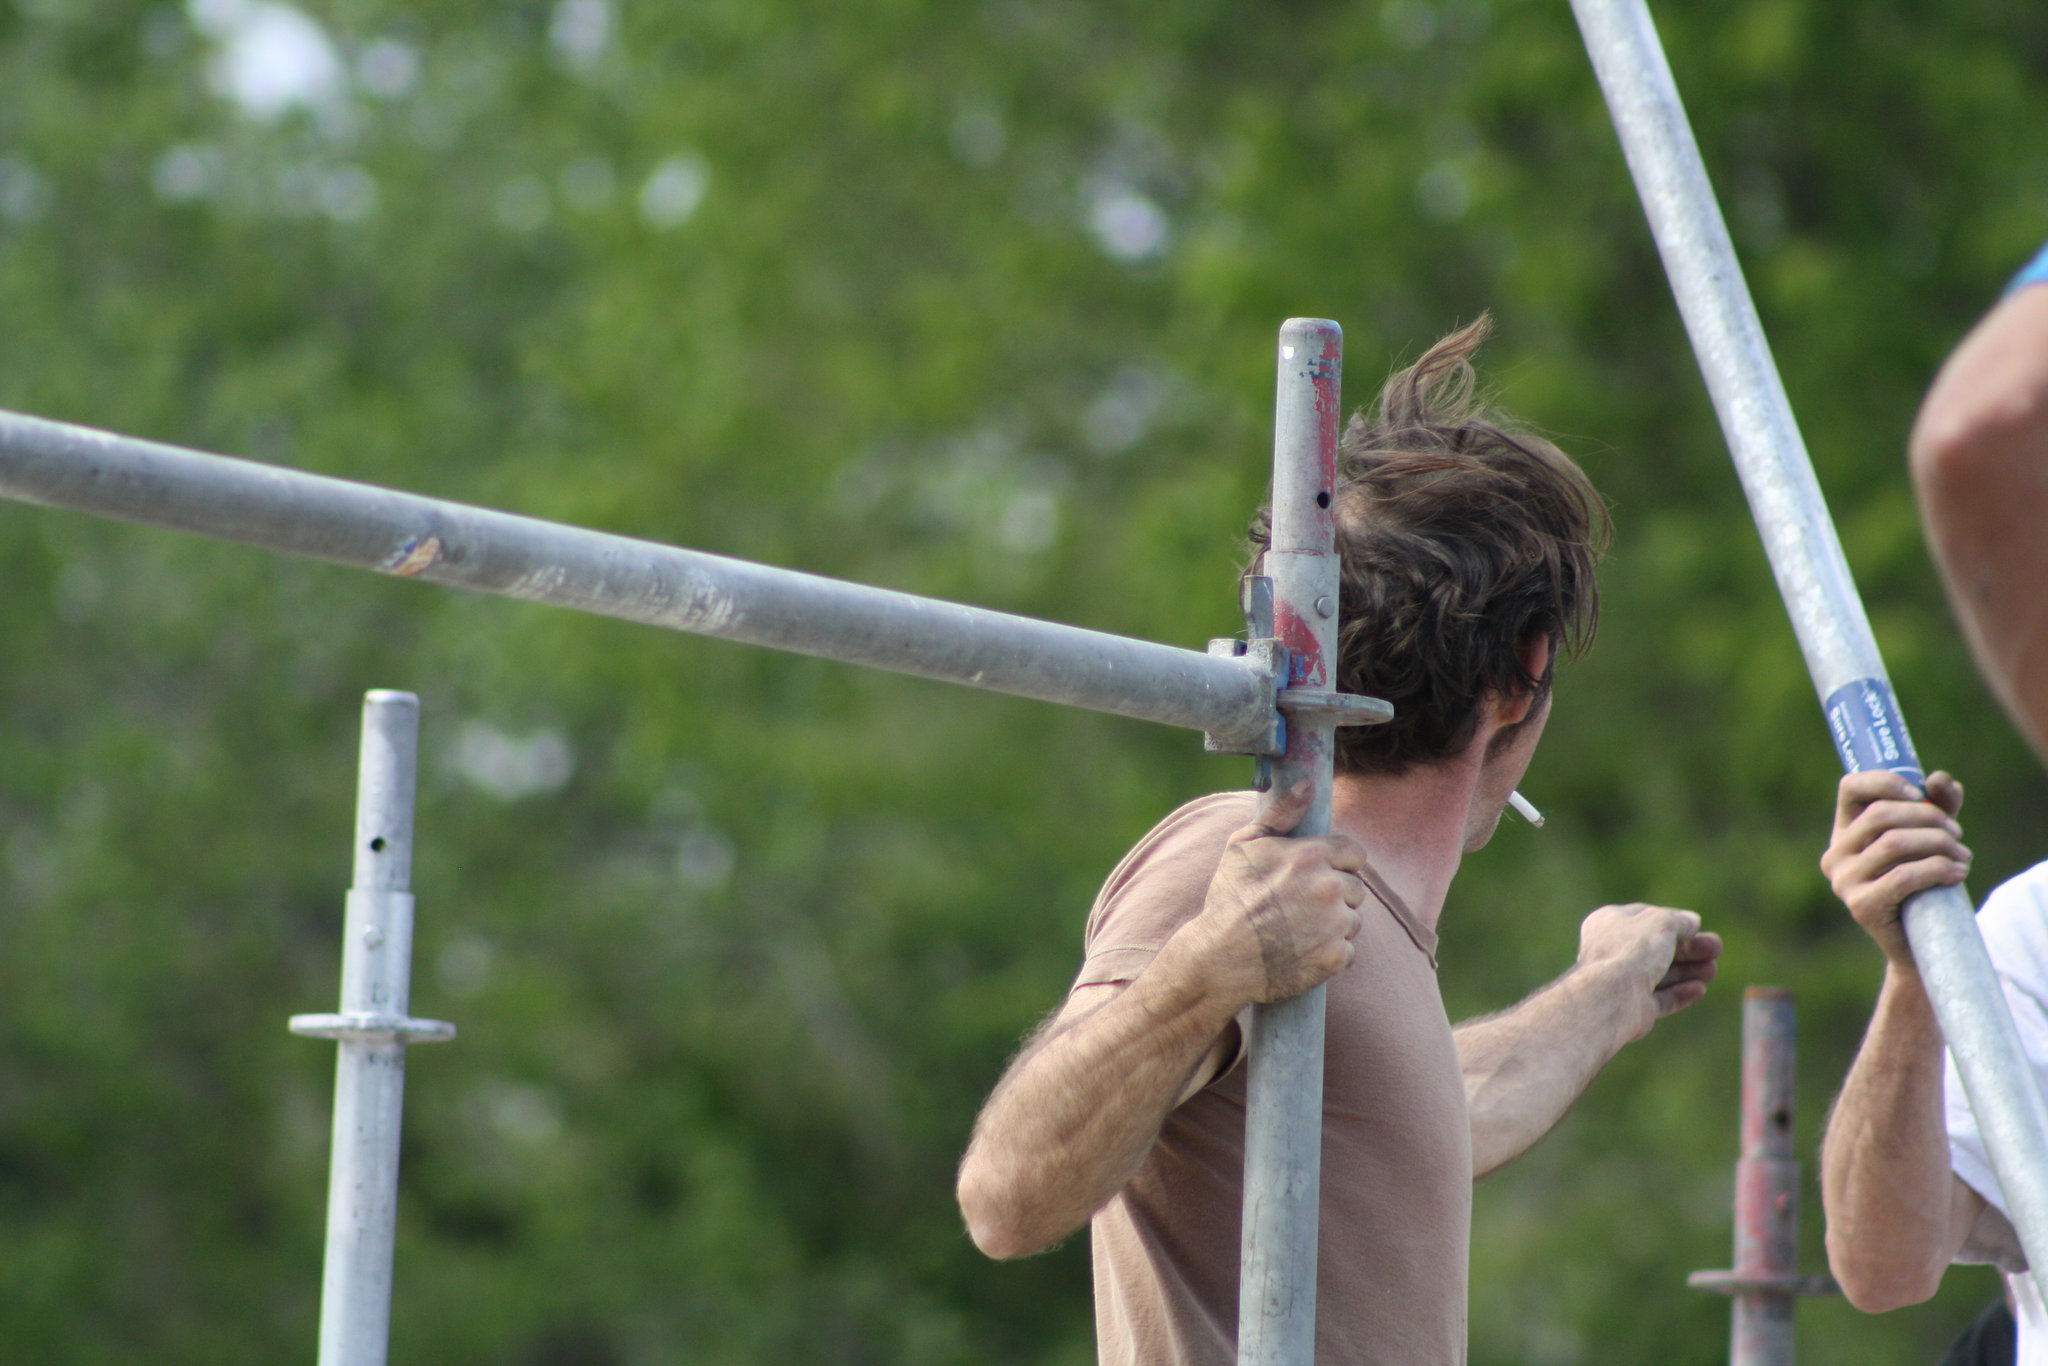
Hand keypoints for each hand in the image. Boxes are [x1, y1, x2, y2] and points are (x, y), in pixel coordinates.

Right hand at [1188, 779, 1367, 1003]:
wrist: (1219, 958)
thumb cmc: (1229, 898)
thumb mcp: (1244, 845)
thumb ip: (1281, 812)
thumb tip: (1308, 784)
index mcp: (1311, 855)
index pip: (1355, 853)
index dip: (1338, 863)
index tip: (1318, 875)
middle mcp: (1329, 887)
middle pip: (1355, 888)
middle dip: (1334, 895)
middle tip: (1301, 906)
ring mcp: (1335, 924)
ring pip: (1353, 919)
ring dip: (1334, 924)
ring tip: (1299, 929)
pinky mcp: (1335, 957)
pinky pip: (1347, 950)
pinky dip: (1330, 953)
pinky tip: (1303, 950)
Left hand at [1575, 903, 1721, 1040]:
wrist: (1613, 996)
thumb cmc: (1632, 952)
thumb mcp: (1661, 923)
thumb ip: (1678, 920)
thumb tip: (1691, 921)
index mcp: (1608, 923)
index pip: (1645, 918)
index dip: (1673, 921)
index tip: (1697, 925)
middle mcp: (1611, 951)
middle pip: (1657, 948)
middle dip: (1689, 949)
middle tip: (1717, 948)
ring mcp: (1621, 981)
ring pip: (1661, 974)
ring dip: (1689, 971)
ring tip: (1712, 970)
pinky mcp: (1633, 1008)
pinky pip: (1660, 999)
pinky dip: (1680, 993)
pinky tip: (1700, 989)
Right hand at [1820, 770, 1969, 967]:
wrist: (1921, 945)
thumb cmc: (1925, 886)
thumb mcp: (1931, 839)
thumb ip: (1938, 806)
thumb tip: (1942, 780)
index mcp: (1845, 832)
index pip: (1851, 788)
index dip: (1885, 781)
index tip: (1922, 793)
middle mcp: (1835, 855)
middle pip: (1880, 815)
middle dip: (1928, 817)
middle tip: (1957, 832)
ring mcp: (1843, 882)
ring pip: (1893, 843)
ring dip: (1939, 843)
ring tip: (1963, 855)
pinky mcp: (1861, 906)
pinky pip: (1903, 876)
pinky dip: (1938, 869)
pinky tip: (1958, 873)